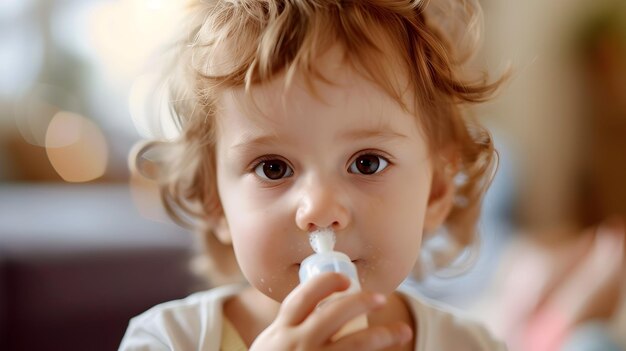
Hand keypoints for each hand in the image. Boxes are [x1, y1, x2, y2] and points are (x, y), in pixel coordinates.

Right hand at [249, 272, 412, 350]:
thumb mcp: (269, 346)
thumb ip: (289, 329)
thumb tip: (323, 308)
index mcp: (280, 332)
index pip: (303, 298)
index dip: (325, 282)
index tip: (345, 278)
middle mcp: (296, 346)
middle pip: (333, 314)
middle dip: (360, 302)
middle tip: (381, 298)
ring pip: (354, 344)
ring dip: (382, 335)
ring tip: (402, 331)